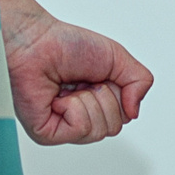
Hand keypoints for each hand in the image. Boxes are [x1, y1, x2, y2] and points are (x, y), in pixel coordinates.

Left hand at [0, 4, 153, 146]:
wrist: (33, 40)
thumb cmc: (65, 44)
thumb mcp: (117, 56)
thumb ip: (140, 81)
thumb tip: (134, 112)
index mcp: (97, 101)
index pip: (124, 115)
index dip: (118, 91)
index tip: (100, 74)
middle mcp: (81, 116)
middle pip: (115, 126)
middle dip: (105, 96)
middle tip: (84, 80)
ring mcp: (64, 127)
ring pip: (99, 130)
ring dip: (89, 100)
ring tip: (70, 86)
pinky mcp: (48, 134)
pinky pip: (80, 128)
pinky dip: (74, 107)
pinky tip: (58, 96)